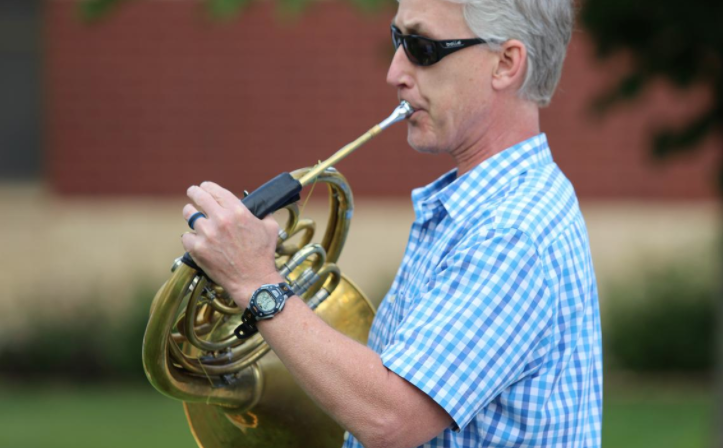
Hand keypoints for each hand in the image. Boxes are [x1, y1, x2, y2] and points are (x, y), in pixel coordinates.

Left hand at [181, 181, 283, 307]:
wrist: (253, 280)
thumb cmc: (263, 255)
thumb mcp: (270, 228)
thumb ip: (263, 213)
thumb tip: (259, 206)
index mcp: (238, 211)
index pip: (215, 190)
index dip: (207, 186)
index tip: (204, 187)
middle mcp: (221, 219)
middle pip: (198, 196)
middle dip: (194, 192)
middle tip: (192, 193)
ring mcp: (207, 234)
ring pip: (189, 214)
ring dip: (191, 214)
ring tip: (193, 216)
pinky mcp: (198, 249)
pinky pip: (186, 236)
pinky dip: (190, 238)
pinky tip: (197, 240)